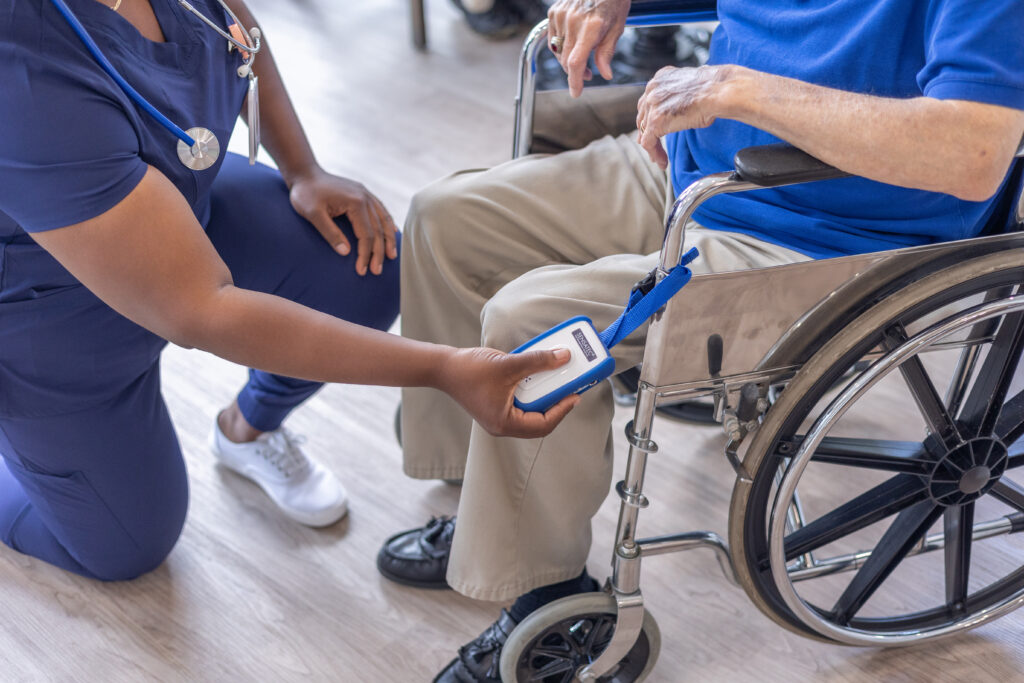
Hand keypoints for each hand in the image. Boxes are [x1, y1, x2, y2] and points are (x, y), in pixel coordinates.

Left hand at [288, 167, 398, 275]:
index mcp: (356, 202)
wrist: (304, 173)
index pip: (366, 234)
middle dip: (378, 252)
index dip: (365, 254)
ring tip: (392, 256)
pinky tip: (392, 232)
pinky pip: (381, 211)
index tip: (362, 270)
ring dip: (388, 239)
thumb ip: (330, 233)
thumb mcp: (313, 214)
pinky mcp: (363, 193)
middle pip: (378, 230)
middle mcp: (365, 197)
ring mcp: (366, 194)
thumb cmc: (305, 194)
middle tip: (376, 271)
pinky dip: (388, 223)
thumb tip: (346, 253)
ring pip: (384, 220)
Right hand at [439, 347, 580, 438]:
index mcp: (505, 423)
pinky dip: (531, 393)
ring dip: (544, 398)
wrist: (443, 367)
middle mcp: (502, 425)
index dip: (562, 410)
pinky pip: (520, 405)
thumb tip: (564, 356)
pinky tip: (535, 377)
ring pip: (530, 413)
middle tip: (569, 389)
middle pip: (539, 422)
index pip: (543, 424)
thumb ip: (538, 360)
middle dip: (556, 405)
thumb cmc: (469, 370)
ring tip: (555, 382)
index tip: (575, 395)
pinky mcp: (495, 406)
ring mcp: (498, 417)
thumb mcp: (508, 364)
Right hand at [547, 0, 630, 97]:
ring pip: (559, 51)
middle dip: (576, 73)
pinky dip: (561, 46)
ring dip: (568, 60)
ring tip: (583, 59)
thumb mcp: (617, 26)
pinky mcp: (554, 12)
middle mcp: (573, 21)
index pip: (576, 61)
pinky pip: (553, 39)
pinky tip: (573, 44)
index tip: (575, 93)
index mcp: (591, 26)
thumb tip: (605, 74)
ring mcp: (561, 16)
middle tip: (588, 75)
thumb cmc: (613, 1)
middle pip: (566, 60)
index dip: (574, 81)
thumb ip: (607, 51)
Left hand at [636, 65, 730, 168]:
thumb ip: (681, 97)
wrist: (718, 90)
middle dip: (648, 133)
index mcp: (661, 78)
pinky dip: (655, 154)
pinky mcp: (656, 122)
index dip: (651, 118)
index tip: (655, 130)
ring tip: (661, 158)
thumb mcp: (692, 88)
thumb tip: (685, 108)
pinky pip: (648, 143)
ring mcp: (652, 105)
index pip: (649, 102)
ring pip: (645, 132)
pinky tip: (663, 161)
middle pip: (643, 117)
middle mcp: (653, 89)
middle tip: (655, 146)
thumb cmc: (715, 89)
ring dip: (653, 147)